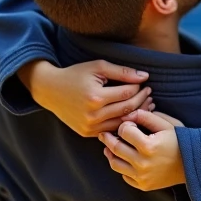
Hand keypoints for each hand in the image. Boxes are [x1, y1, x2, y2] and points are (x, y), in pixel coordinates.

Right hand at [20, 59, 152, 136]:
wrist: (50, 91)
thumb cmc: (75, 75)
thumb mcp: (97, 67)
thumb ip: (122, 72)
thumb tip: (144, 77)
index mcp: (95, 97)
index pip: (127, 93)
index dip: (138, 88)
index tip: (145, 83)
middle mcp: (93, 115)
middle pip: (127, 109)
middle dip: (141, 100)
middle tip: (149, 94)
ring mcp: (90, 127)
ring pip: (122, 122)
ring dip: (136, 114)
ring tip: (146, 105)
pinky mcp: (87, 133)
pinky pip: (111, 130)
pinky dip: (123, 123)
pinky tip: (131, 115)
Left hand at [98, 110, 184, 190]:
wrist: (193, 163)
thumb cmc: (179, 141)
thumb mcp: (166, 124)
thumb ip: (146, 116)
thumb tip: (127, 115)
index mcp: (149, 146)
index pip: (124, 131)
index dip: (124, 125)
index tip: (128, 124)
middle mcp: (143, 163)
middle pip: (115, 148)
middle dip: (108, 138)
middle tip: (104, 133)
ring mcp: (142, 177)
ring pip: (115, 164)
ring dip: (110, 153)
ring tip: (108, 147)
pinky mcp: (143, 185)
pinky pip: (124, 177)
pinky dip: (122, 168)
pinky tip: (124, 160)